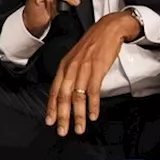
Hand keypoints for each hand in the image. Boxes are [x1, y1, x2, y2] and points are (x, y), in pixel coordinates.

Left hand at [45, 10, 141, 135]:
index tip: (50, 121)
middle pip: (64, 97)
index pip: (54, 90)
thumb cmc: (93, 45)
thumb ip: (70, 74)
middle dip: (62, 116)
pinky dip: (93, 105)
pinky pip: (93, 91)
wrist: (108, 28)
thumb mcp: (76, 58)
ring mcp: (83, 69)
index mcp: (64, 66)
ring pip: (78, 97)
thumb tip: (67, 92)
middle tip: (62, 131)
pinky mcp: (97, 69)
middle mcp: (71, 68)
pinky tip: (93, 115)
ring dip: (79, 115)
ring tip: (80, 128)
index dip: (51, 107)